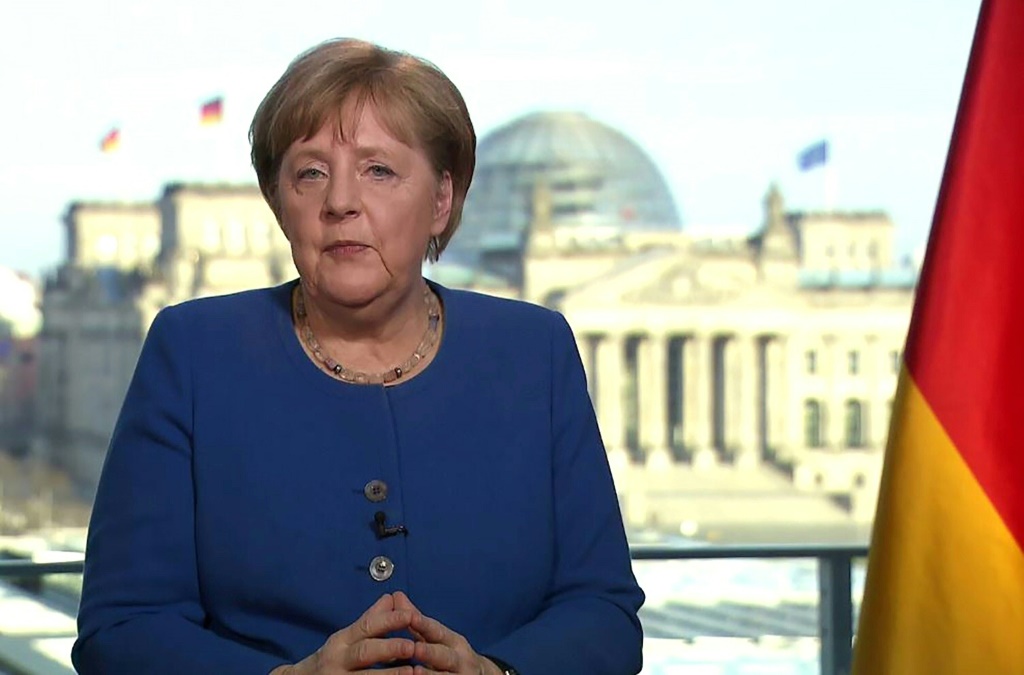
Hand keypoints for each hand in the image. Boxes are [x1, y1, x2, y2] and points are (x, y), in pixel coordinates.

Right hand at [272, 594, 416, 673]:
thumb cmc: (330, 660)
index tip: (411, 615)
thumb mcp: (345, 639)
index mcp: (341, 641)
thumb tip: (391, 598)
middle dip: (389, 648)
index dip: (389, 620)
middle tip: (413, 646)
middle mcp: (337, 660)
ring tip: (412, 671)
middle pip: (364, 652)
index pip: (366, 626)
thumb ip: (369, 621)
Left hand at [392, 592, 502, 674]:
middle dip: (430, 652)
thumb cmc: (452, 655)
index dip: (424, 625)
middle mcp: (460, 659)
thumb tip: (396, 596)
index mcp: (453, 642)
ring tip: (416, 672)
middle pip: (445, 656)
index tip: (411, 617)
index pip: (437, 631)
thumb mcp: (439, 638)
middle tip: (416, 649)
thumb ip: (417, 621)